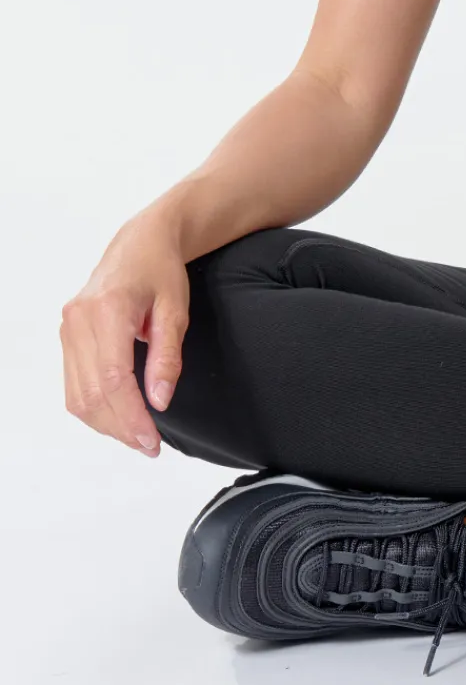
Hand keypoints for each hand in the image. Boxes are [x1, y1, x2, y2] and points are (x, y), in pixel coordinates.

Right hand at [60, 215, 190, 457]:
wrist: (141, 242)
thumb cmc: (161, 270)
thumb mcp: (176, 309)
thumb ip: (167, 356)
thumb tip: (160, 401)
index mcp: (107, 310)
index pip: (113, 380)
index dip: (131, 417)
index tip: (152, 441)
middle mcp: (78, 320)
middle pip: (92, 393)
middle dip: (121, 427)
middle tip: (149, 446)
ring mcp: (68, 328)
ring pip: (77, 395)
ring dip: (106, 423)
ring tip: (137, 436)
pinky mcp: (67, 335)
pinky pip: (73, 384)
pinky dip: (94, 407)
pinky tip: (118, 416)